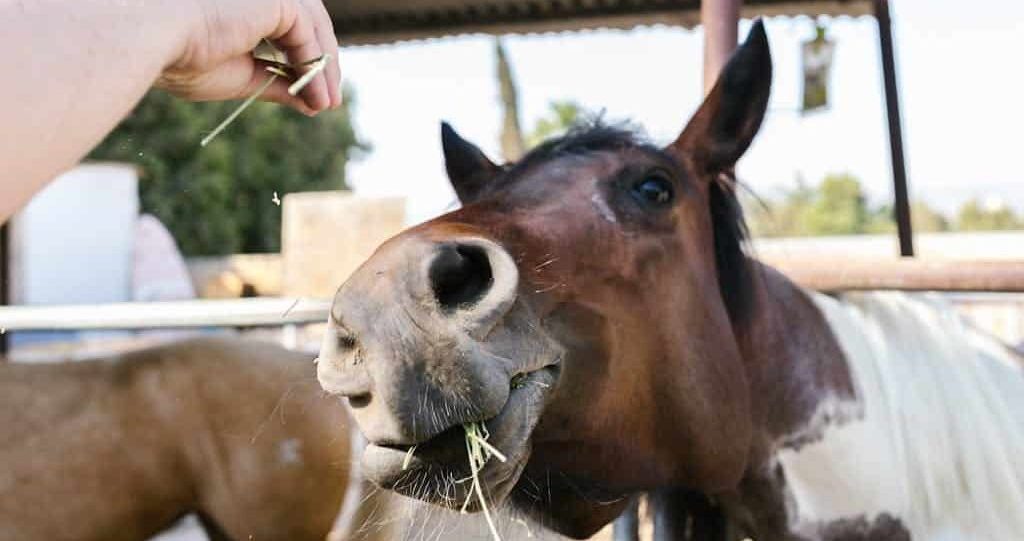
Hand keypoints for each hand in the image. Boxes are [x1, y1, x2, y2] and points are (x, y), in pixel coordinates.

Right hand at [156, 0, 341, 115]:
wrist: (153, 39)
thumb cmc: (182, 57)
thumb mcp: (242, 77)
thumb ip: (277, 83)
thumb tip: (313, 102)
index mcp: (244, 5)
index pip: (288, 27)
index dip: (305, 61)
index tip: (315, 98)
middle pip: (307, 24)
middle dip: (321, 64)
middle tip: (328, 102)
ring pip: (314, 27)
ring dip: (324, 68)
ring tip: (326, 103)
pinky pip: (309, 35)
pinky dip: (316, 67)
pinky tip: (317, 96)